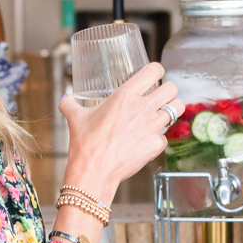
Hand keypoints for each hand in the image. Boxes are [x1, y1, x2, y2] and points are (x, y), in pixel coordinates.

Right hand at [59, 60, 181, 202]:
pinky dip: (158, 138)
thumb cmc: (86, 144)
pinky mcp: (156, 145)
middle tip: (161, 96)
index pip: (153, 71)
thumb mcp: (75, 119)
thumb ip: (71, 104)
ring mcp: (153, 127)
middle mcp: (143, 108)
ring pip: (177, 109)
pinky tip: (146, 141)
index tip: (154, 75)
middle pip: (172, 88)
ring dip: (171, 110)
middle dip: (168, 90)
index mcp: (125, 95)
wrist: (94, 172)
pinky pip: (165, 137)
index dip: (156, 71)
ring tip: (162, 114)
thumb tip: (66, 100)